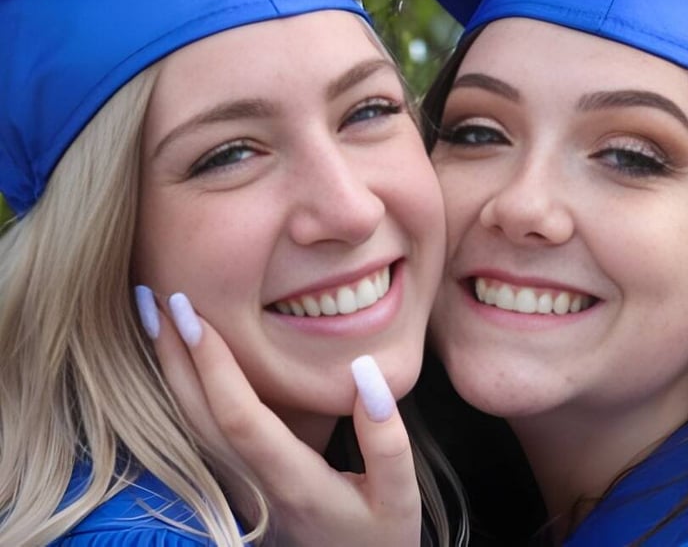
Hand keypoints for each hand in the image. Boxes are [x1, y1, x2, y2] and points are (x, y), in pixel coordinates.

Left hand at [134, 287, 422, 546]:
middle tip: (154, 297)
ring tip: (155, 320)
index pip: (240, 417)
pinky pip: (202, 433)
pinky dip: (184, 392)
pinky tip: (182, 363)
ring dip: (170, 371)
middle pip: (199, 418)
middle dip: (173, 357)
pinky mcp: (243, 487)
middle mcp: (255, 486)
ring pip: (192, 427)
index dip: (214, 365)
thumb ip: (387, 439)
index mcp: (294, 483)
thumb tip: (365, 371)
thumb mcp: (400, 496)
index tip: (193, 313)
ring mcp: (243, 489)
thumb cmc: (380, 540)